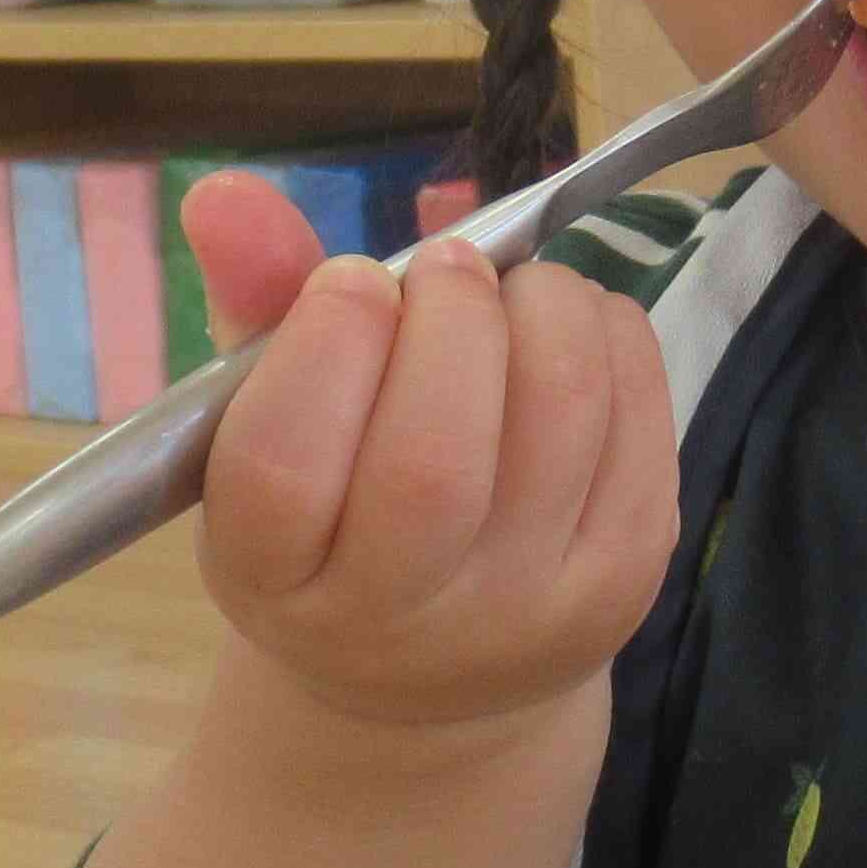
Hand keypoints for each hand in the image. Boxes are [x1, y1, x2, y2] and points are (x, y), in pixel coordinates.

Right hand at [179, 172, 675, 743]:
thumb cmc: (331, 518)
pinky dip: (608, 333)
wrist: (435, 672)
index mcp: (272, 576)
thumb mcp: (261, 429)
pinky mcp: (624, 581)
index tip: (353, 280)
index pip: (282, 468)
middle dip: (452, 316)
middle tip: (448, 267)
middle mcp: (394, 619)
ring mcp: (523, 610)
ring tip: (507, 294)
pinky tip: (565, 332)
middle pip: (434, 459)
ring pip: (560, 417)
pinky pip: (638, 417)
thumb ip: (254, 304)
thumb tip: (228, 195)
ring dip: (543, 306)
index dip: (325, 342)